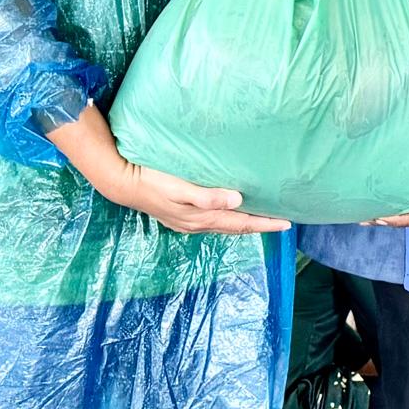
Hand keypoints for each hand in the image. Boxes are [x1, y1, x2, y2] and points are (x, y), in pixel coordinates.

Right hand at [104, 164, 290, 234]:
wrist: (121, 183)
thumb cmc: (152, 182)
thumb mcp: (179, 189)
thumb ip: (208, 197)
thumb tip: (238, 201)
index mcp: (201, 218)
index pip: (240, 223)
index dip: (264, 224)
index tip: (287, 223)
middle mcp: (196, 224)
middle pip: (235, 227)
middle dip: (258, 225)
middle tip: (281, 222)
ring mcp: (186, 222)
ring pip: (223, 225)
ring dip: (243, 223)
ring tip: (260, 218)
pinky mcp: (179, 216)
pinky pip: (211, 221)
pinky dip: (226, 218)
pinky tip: (228, 211)